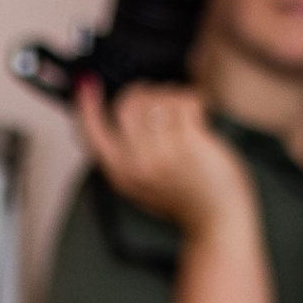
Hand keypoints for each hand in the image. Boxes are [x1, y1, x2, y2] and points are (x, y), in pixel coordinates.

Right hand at [74, 78, 247, 238]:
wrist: (215, 217)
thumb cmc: (184, 198)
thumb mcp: (141, 182)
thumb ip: (125, 154)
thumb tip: (118, 113)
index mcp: (119, 174)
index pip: (92, 134)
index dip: (87, 107)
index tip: (87, 86)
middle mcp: (135, 164)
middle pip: (128, 104)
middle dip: (146, 92)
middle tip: (160, 100)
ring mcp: (161, 153)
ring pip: (158, 97)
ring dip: (173, 96)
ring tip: (183, 112)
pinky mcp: (187, 142)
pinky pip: (184, 100)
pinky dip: (194, 99)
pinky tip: (198, 112)